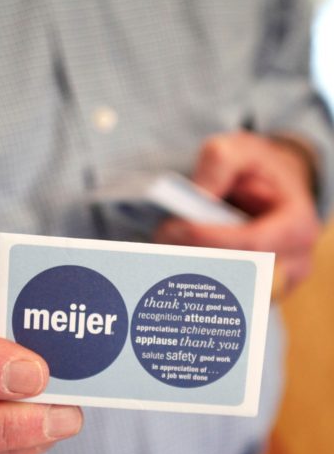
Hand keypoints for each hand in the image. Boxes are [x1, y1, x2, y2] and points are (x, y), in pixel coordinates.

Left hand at [154, 131, 320, 294]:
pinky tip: (171, 269)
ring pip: (228, 297)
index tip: (170, 228)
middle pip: (238, 278)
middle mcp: (292, 264)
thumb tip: (199, 194)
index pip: (250, 246)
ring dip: (190, 278)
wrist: (268, 190)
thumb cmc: (256, 170)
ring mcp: (274, 285)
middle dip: (193, 261)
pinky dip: (194, 289)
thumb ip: (219, 163)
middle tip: (159, 243)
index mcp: (295, 227)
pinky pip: (223, 303)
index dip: (206, 240)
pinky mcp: (252, 295)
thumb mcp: (240, 150)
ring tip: (162, 256)